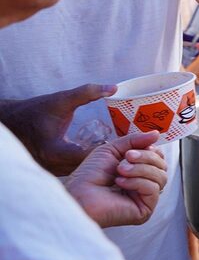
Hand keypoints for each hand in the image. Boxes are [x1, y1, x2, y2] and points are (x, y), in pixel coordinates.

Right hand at [0, 83, 114, 174]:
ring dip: (98, 164)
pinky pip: (74, 171)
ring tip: (117, 152)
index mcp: (55, 152)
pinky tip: (100, 155)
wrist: (11, 122)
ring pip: (81, 172)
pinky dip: (88, 165)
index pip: (90, 157)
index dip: (109, 151)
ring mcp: (51, 171)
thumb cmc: (35, 110)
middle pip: (88, 168)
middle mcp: (52, 166)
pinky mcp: (51, 170)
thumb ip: (87, 93)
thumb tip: (113, 87)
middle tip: (126, 148)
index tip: (125, 142)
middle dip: (107, 159)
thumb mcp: (61, 100)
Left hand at [65, 132, 166, 227]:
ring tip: (120, 171)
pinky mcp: (144, 210)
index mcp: (138, 172)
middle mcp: (144, 185)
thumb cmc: (89, 175)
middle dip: (146, 158)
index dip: (151, 151)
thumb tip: (157, 133)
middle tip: (126, 158)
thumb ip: (134, 140)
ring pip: (161, 177)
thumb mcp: (112, 150)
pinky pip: (154, 189)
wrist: (77, 194)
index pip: (159, 158)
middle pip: (163, 166)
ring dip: (140, 169)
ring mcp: (145, 198)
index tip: (133, 150)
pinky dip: (137, 182)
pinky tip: (121, 183)